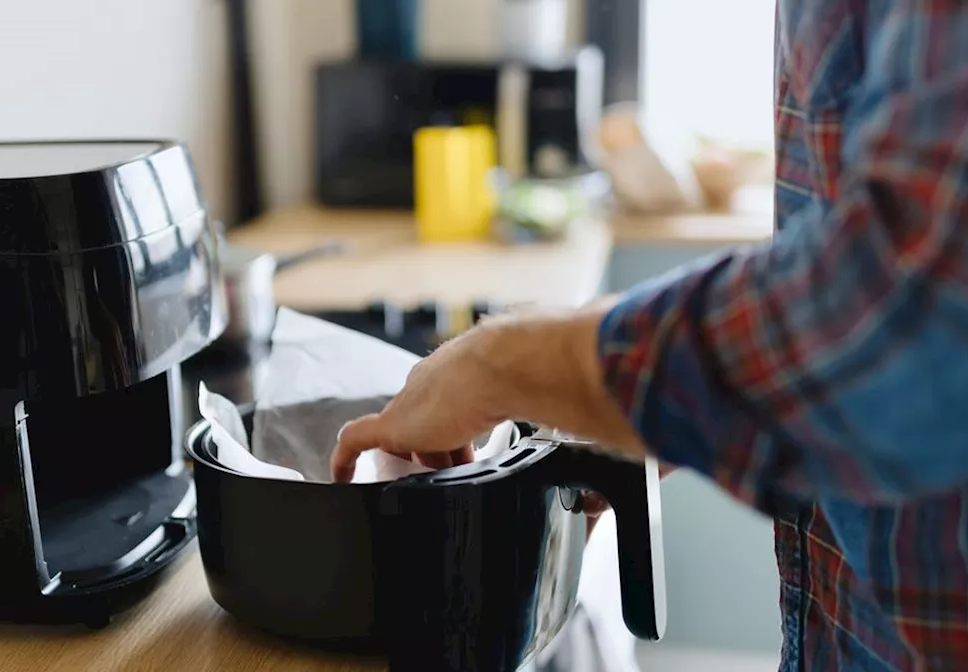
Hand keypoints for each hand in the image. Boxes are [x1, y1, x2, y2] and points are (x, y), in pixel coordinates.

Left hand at [332, 301, 650, 481]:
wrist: (527, 358)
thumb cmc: (560, 374)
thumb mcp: (578, 413)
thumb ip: (593, 441)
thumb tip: (625, 487)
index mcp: (483, 370)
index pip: (467, 403)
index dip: (472, 431)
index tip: (483, 453)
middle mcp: (444, 380)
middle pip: (432, 420)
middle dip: (442, 447)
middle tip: (455, 474)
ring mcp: (416, 401)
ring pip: (401, 434)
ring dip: (408, 458)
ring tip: (413, 484)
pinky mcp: (397, 422)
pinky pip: (358, 441)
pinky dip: (348, 459)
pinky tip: (342, 478)